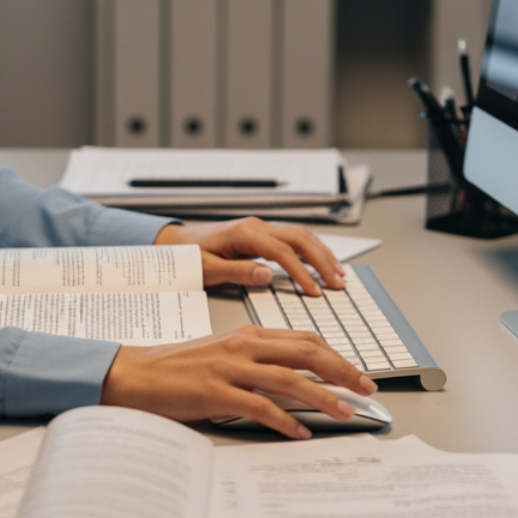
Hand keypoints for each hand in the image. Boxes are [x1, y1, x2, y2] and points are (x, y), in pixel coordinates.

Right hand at [100, 325, 376, 438]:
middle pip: (306, 352)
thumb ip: (255, 359)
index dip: (336, 355)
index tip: (357, 374)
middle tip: (366, 390)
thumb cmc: (176, 368)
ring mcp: (230, 368)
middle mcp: (243, 346)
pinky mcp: (215, 393)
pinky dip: (285, 420)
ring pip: (290, 378)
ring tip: (346, 412)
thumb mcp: (222, 353)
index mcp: (247, 334)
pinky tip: (300, 432)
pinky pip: (260, 407)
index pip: (303, 338)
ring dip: (323, 396)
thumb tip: (291, 378)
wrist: (135, 373)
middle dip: (342, 371)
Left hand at [155, 218, 343, 294]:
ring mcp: (261, 228)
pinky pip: (294, 238)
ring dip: (322, 254)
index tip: (315, 291)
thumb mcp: (208, 269)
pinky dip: (313, 250)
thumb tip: (267, 276)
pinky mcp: (263, 234)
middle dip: (322, 260)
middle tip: (338, 283)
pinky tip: (323, 263)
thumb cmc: (190, 258)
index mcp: (245, 234)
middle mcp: (257, 227)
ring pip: (301, 235)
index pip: (283, 251)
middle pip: (300, 238)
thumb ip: (237, 272)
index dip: (302, 272)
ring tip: (338, 274)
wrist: (179, 245)